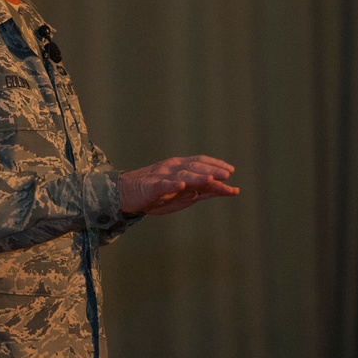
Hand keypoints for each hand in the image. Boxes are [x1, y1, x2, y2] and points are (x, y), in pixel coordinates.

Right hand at [118, 155, 238, 215]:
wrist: (126, 195)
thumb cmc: (156, 195)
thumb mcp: (183, 194)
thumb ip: (202, 192)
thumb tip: (222, 190)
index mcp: (180, 167)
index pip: (201, 163)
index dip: (216, 165)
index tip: (231, 170)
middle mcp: (173, 168)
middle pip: (195, 166)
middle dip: (212, 170)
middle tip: (227, 174)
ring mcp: (162, 176)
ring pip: (182, 174)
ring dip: (198, 176)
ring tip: (211, 179)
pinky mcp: (151, 187)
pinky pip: (162, 184)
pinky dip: (172, 184)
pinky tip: (181, 185)